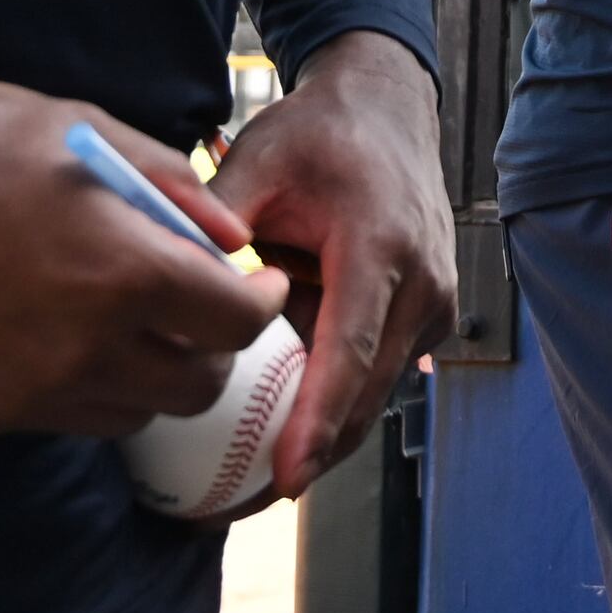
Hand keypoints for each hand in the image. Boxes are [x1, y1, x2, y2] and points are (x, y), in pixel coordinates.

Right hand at [0, 79, 287, 438]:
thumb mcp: (82, 129)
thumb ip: (170, 182)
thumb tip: (229, 232)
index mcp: (125, 272)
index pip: (236, 321)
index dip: (263, 304)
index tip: (262, 285)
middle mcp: (87, 347)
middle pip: (197, 384)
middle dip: (213, 347)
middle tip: (198, 309)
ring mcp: (31, 390)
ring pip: (135, 412)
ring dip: (150, 376)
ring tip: (128, 326)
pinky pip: (65, 419)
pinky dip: (86, 391)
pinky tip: (64, 342)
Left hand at [206, 30, 456, 497]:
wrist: (390, 108)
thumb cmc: (320, 134)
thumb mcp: (260, 159)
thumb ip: (220, 219)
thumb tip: (175, 280)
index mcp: (380, 246)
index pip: (349, 352)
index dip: (318, 421)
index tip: (288, 477)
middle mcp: (422, 282)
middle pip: (365, 394)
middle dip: (311, 455)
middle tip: (240, 503)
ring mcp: (436, 301)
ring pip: (375, 394)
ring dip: (321, 435)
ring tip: (253, 481)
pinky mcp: (432, 314)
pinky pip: (380, 373)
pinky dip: (337, 401)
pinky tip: (286, 426)